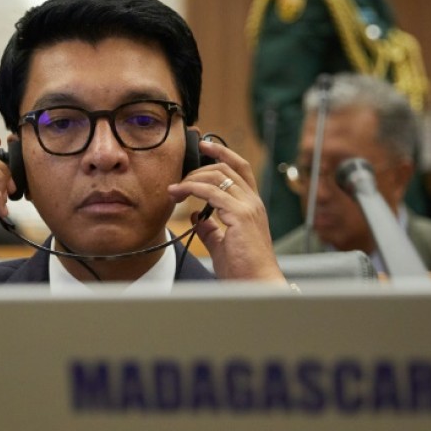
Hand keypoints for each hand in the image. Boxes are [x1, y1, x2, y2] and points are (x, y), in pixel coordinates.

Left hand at [168, 140, 284, 282]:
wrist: (256, 284)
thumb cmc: (243, 268)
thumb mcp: (222, 244)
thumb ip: (210, 229)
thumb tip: (195, 218)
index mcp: (252, 206)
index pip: (240, 168)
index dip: (222, 153)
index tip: (204, 145)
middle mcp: (253, 202)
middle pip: (226, 168)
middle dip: (200, 166)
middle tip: (178, 177)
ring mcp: (248, 207)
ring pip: (217, 177)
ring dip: (191, 180)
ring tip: (174, 190)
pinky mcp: (240, 215)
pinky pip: (212, 192)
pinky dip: (192, 189)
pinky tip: (179, 195)